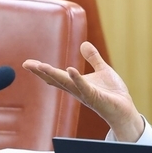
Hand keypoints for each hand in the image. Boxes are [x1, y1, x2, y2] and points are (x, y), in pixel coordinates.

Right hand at [22, 41, 143, 141]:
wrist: (125, 108)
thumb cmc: (112, 92)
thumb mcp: (102, 70)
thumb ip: (93, 58)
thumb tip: (84, 44)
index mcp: (76, 83)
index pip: (56, 75)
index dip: (42, 70)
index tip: (27, 63)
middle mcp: (77, 90)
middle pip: (56, 79)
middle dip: (41, 72)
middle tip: (27, 64)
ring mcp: (85, 94)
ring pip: (66, 83)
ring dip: (54, 74)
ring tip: (41, 66)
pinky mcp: (95, 97)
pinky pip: (84, 87)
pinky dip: (77, 78)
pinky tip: (70, 69)